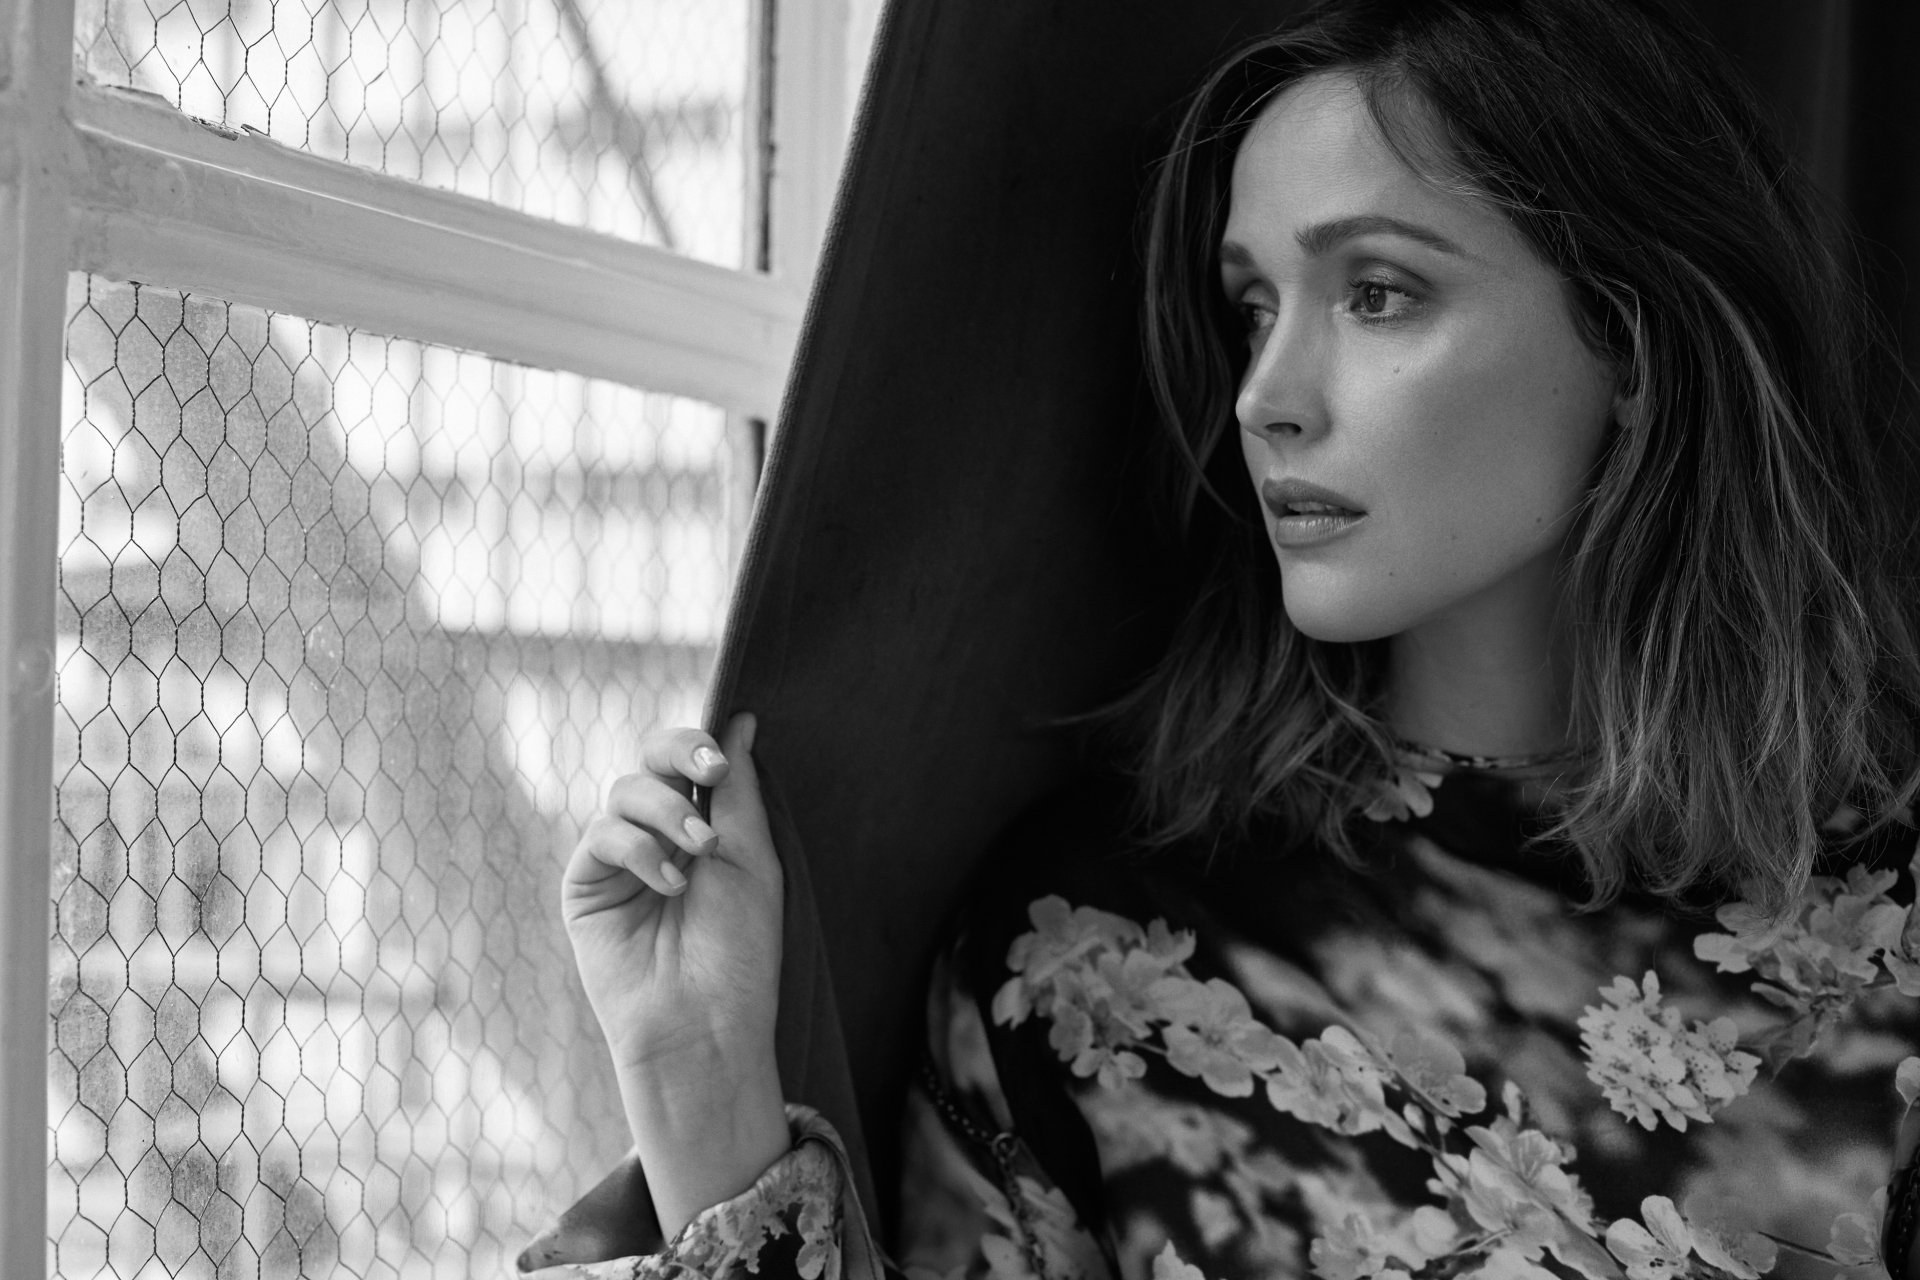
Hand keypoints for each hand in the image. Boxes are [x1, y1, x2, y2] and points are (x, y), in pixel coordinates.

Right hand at [563, 713, 783, 1076]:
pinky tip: (667, 884)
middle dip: (679, 752)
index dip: (699, 745)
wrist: (705, 1022)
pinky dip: (639, 849)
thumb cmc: (738, 949)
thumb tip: (741, 719)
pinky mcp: (585, 885)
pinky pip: (602, 835)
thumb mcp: (749, 858)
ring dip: (667, 811)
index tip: (723, 761)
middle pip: (650, 759)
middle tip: (709, 771)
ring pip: (626, 791)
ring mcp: (619, 859)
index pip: (689, 760)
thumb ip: (739, 789)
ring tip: (699, 852)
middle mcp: (657, 836)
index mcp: (703, 826)